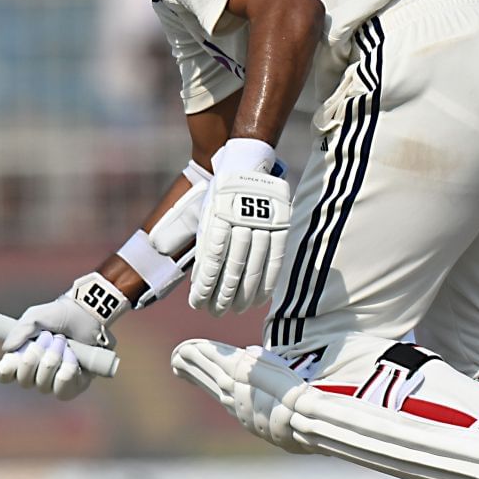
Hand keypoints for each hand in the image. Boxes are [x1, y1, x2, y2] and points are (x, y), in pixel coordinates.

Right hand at [0, 272, 122, 400]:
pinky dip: (67, 368)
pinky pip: (62, 388)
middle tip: (48, 337)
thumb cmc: (59, 316)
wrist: (87, 315)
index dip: (7, 369)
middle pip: (24, 380)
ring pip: (43, 385)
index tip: (13, 356)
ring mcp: (54, 383)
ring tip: (63, 342)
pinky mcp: (74, 387)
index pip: (5, 376)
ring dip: (53, 358)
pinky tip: (73, 356)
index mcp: (21, 359)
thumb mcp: (34, 317)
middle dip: (36, 355)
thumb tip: (7, 349)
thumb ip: (19, 332)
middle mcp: (36, 375)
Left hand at [190, 139, 289, 314]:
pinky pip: (276, 261)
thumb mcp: (207, 216)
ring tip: (236, 310)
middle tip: (217, 313)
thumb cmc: (221, 198)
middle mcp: (242, 219)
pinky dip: (267, 283)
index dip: (205, 285)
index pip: (212, 259)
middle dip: (224, 295)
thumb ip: (206, 248)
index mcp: (219, 216)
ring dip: (244, 294)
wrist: (246, 165)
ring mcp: (264, 222)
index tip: (198, 304)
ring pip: (255, 267)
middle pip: (233, 267)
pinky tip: (259, 300)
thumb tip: (201, 284)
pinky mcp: (281, 225)